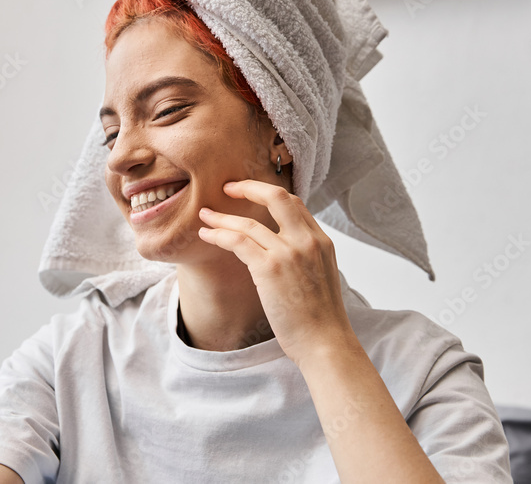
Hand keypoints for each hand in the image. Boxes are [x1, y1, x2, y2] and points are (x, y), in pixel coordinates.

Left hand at [197, 179, 356, 367]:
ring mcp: (289, 253)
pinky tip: (207, 235)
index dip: (268, 193)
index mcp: (322, 241)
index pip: (294, 204)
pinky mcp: (270, 269)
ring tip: (205, 215)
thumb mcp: (321, 276)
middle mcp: (307, 240)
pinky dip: (219, 235)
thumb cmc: (320, 318)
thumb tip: (282, 249)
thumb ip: (305, 256)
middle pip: (276, 197)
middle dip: (248, 187)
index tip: (250, 192)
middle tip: (227, 187)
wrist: (325, 342)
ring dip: (222, 217)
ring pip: (248, 222)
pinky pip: (238, 241)